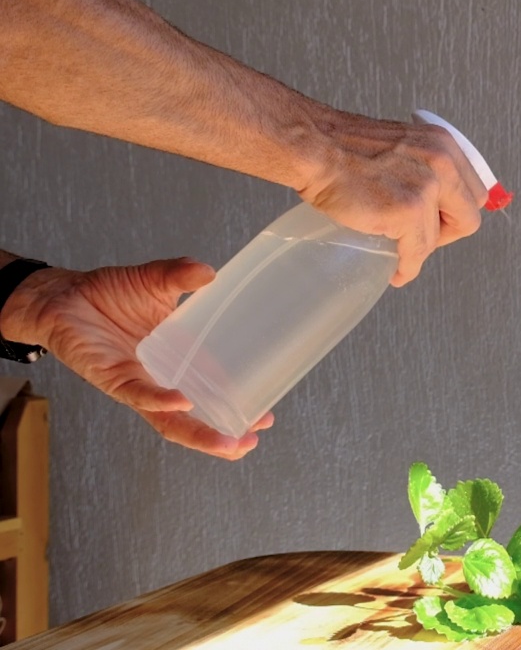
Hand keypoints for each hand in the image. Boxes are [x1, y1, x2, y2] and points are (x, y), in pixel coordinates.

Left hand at [0, 258, 270, 459]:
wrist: (63, 296)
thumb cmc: (107, 295)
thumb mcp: (155, 280)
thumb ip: (181, 274)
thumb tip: (209, 272)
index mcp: (177, 361)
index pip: (213, 391)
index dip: (237, 405)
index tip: (265, 413)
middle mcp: (160, 379)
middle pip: (194, 419)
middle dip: (223, 434)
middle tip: (252, 437)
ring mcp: (136, 384)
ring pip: (170, 421)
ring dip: (199, 433)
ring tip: (228, 442)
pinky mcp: (112, 380)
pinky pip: (139, 395)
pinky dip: (161, 400)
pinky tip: (182, 402)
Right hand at [297, 116, 488, 287]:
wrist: (314, 148)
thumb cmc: (344, 148)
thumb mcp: (403, 146)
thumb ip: (424, 167)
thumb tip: (436, 201)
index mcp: (444, 146)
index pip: (473, 192)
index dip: (456, 212)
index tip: (439, 221)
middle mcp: (442, 163)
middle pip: (468, 217)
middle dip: (446, 233)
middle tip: (421, 237)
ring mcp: (426, 188)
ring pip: (438, 239)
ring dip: (418, 249)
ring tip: (397, 248)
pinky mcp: (407, 211)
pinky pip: (416, 253)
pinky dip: (407, 267)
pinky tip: (396, 270)